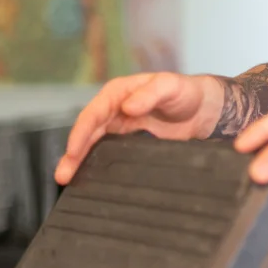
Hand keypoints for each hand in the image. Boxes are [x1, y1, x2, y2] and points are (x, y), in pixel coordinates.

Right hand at [54, 73, 222, 183]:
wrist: (204, 109)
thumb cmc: (186, 91)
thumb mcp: (170, 86)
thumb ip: (151, 93)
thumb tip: (128, 106)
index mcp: (117, 93)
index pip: (93, 114)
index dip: (80, 133)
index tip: (73, 151)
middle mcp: (114, 110)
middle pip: (87, 132)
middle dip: (73, 153)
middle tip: (62, 175)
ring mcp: (120, 128)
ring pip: (93, 145)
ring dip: (80, 162)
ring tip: (67, 181)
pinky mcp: (129, 144)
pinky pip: (107, 154)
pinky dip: (96, 166)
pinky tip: (90, 180)